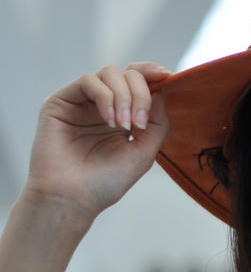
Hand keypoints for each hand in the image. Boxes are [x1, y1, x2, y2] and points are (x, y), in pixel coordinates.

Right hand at [27, 63, 171, 218]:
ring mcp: (81, 102)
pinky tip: (108, 120)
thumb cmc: (106, 181)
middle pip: (129, 74)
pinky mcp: (60, 101)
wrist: (73, 198)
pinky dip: (105, 96)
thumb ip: (158, 121)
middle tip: (139, 123)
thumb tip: (163, 89)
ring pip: (110, 73)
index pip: (140, 81)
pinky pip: (88, 81)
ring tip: (123, 126)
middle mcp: (103, 104)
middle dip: (142, 94)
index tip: (168, 76)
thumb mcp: (145, 152)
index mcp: (122, 114)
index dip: (154, 74)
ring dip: (125, 96)